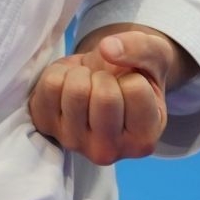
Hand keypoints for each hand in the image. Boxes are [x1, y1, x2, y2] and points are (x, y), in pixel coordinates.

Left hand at [27, 26, 191, 165]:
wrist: (103, 80)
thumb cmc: (135, 73)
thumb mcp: (154, 55)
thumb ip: (140, 48)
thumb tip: (107, 48)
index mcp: (143, 141)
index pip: (136, 91)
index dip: (132, 76)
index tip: (130, 84)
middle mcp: (108, 151)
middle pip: (104, 96)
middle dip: (106, 75)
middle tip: (107, 82)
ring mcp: (73, 142)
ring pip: (75, 91)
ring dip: (83, 73)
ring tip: (90, 82)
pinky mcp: (46, 125)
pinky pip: (49, 84)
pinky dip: (61, 71)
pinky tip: (70, 84)